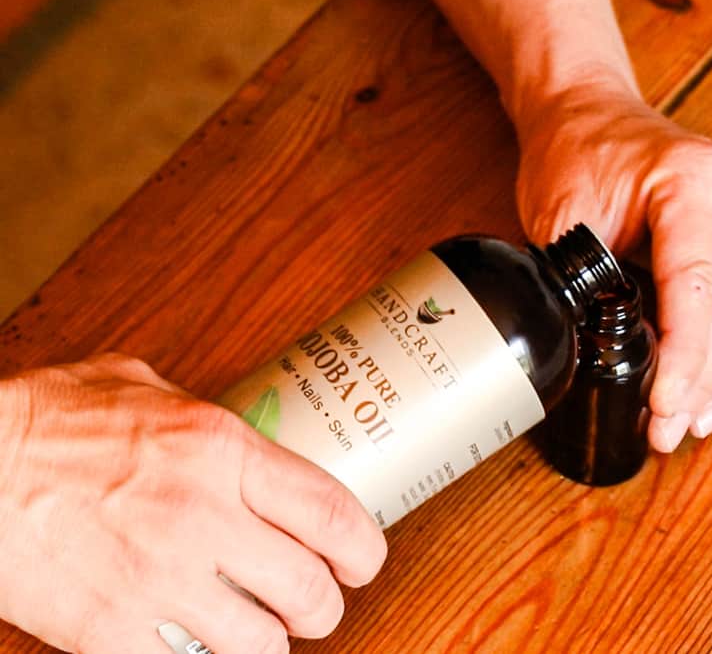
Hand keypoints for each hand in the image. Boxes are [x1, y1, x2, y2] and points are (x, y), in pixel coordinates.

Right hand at [0, 353, 386, 652]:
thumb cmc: (42, 423)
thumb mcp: (141, 388)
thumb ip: (206, 420)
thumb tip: (247, 441)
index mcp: (220, 449)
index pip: (333, 513)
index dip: (364, 550)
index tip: (362, 561)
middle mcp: (202, 516)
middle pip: (311, 590)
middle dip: (324, 606)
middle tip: (312, 603)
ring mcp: (158, 580)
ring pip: (261, 644)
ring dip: (266, 640)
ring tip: (253, 626)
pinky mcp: (112, 631)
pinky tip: (191, 641)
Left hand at [514, 76, 711, 451]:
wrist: (591, 112)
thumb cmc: (576, 151)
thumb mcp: (561, 211)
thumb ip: (579, 276)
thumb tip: (591, 353)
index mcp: (691, 180)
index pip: (699, 285)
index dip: (686, 355)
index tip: (666, 404)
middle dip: (704, 380)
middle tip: (667, 430)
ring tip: (697, 424)